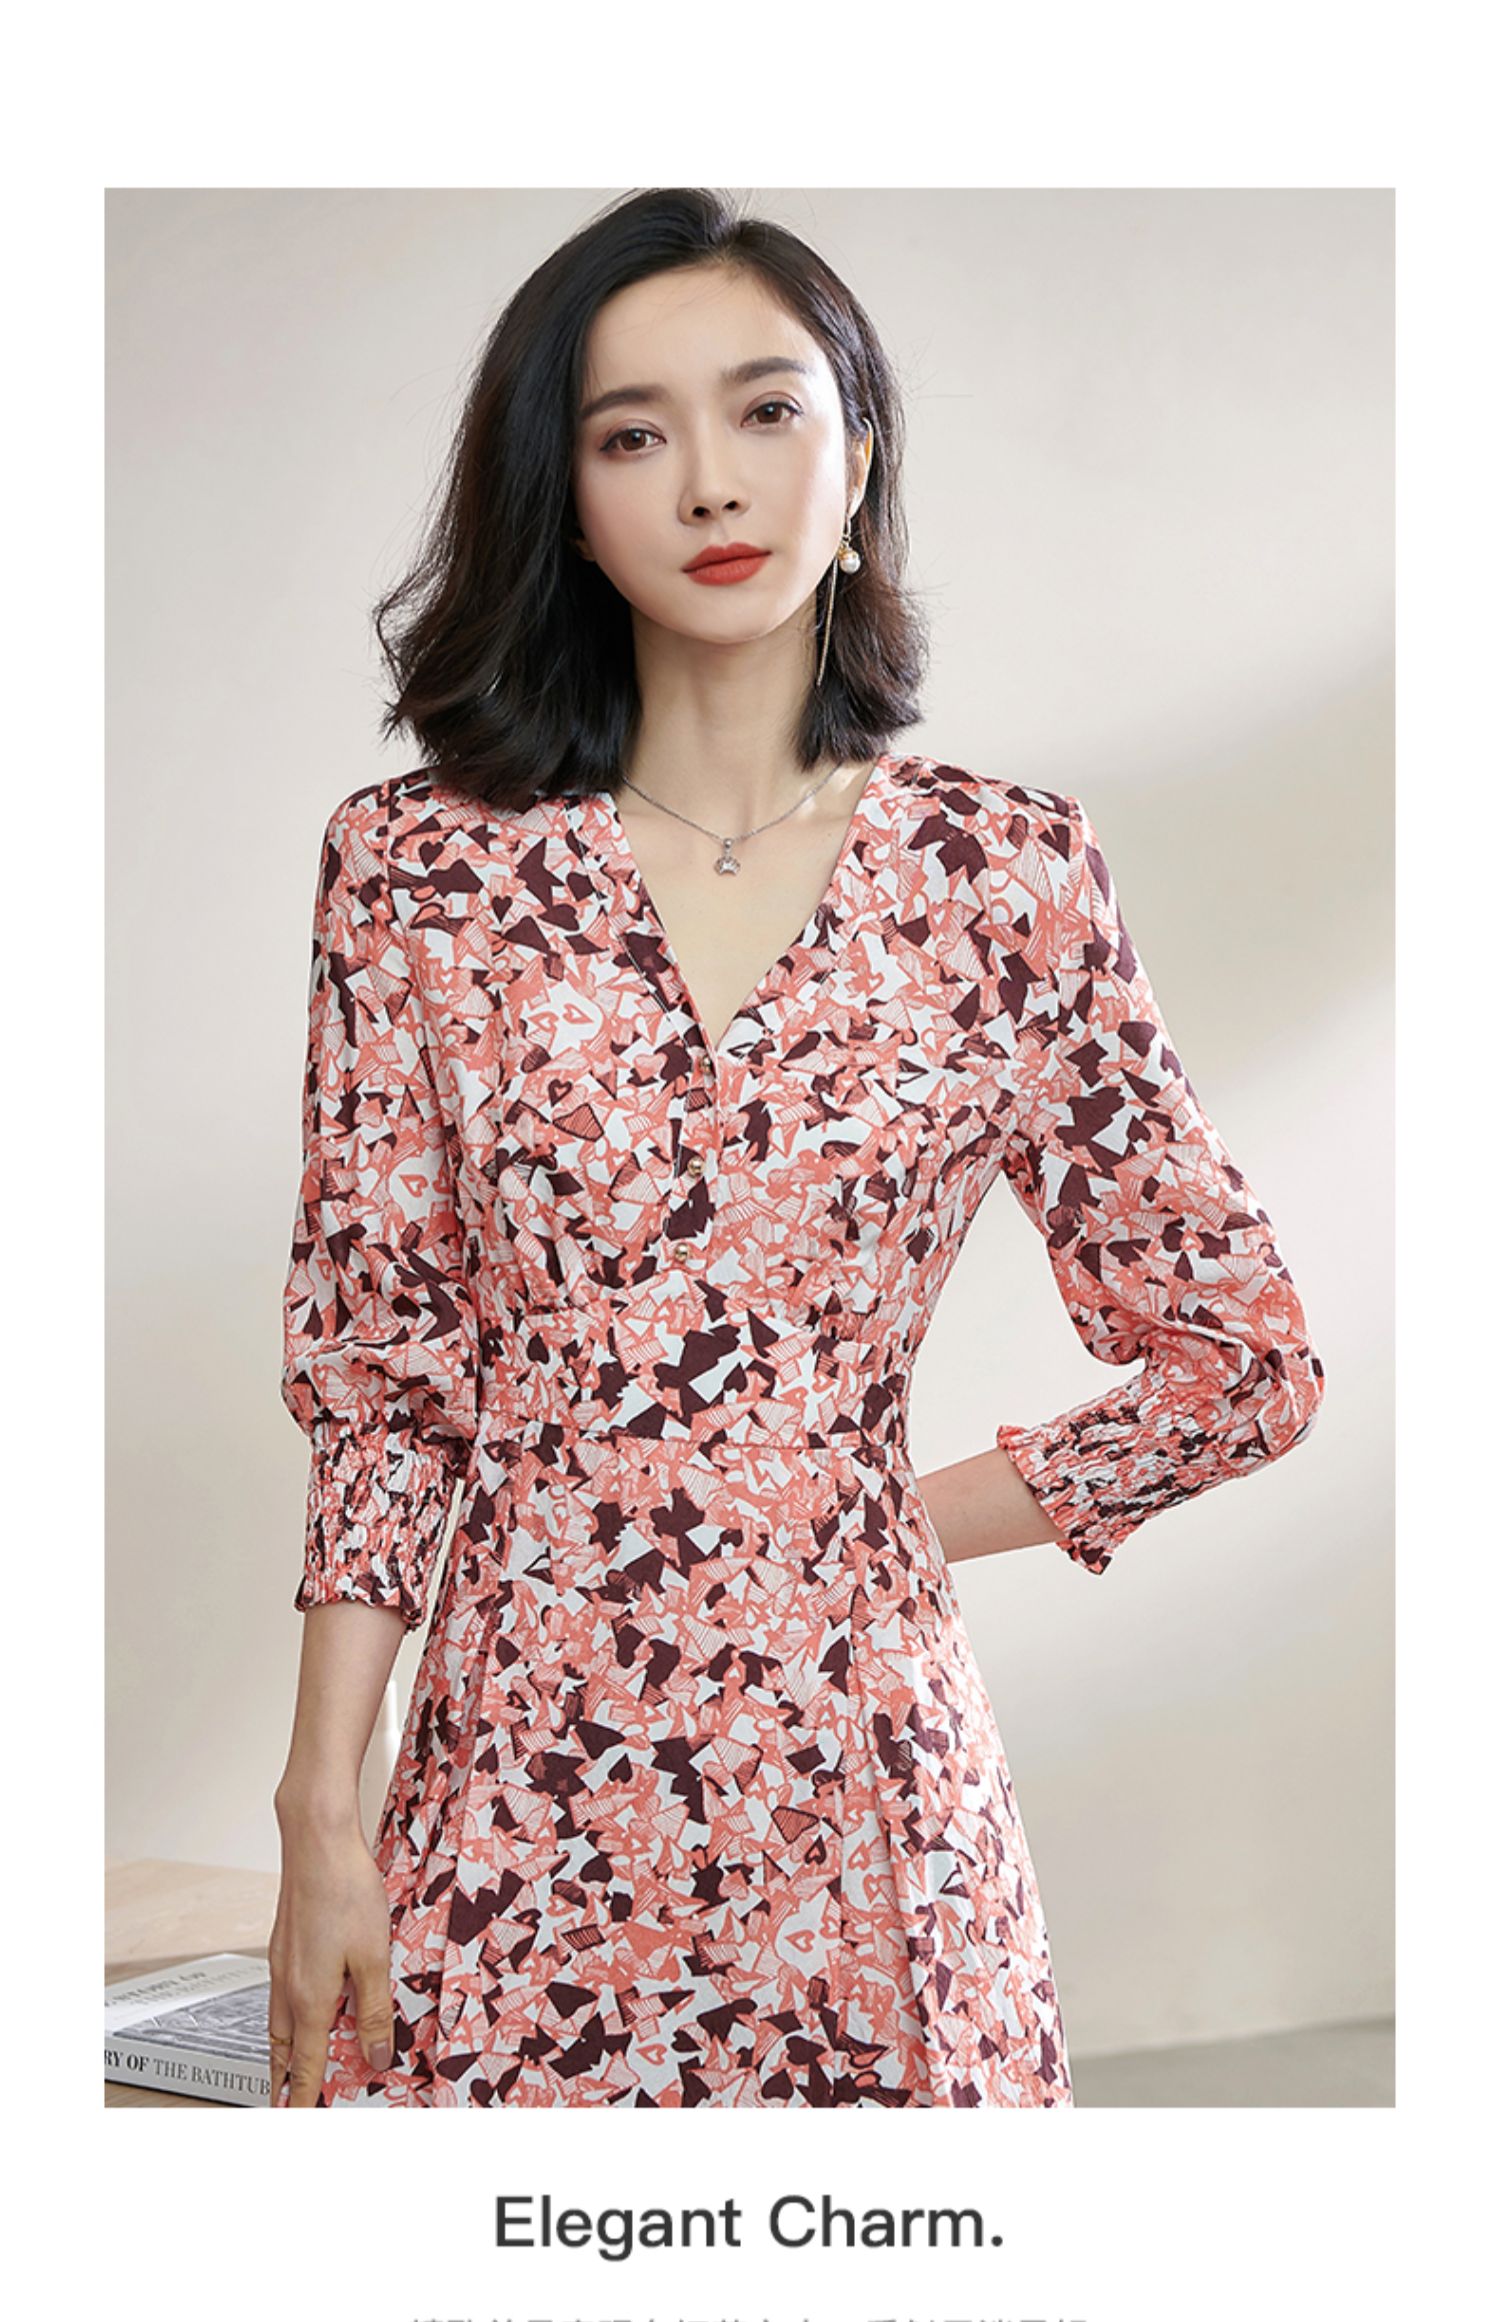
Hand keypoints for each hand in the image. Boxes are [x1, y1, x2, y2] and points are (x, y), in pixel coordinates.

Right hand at [267, 1797, 394, 2108]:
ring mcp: (281, 1963)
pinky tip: (297, 2010)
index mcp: (309, 1998)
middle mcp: (287, 1985)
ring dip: (282, 2053)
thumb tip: (373, 2054)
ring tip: (285, 2071)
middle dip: (284, 2082)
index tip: (299, 2122)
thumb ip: (373, 2009)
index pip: (305, 2065)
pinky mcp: (284, 1942)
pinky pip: (280, 1996)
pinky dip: (285, 2019)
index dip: (304, 2097)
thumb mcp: (373, 1956)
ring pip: (278, 2023)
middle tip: (284, 2107)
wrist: (316, 1840)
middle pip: (283, 2050)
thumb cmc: (346, 1891)